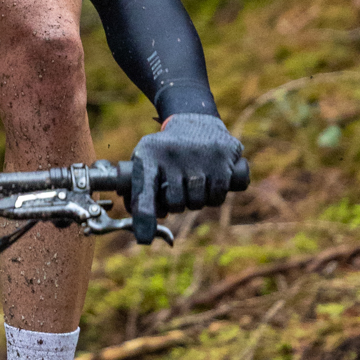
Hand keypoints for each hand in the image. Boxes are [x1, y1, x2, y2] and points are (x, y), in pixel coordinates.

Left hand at [130, 114, 245, 243]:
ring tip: (193, 182)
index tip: (144, 239)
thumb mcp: (143, 159)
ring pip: (198, 202)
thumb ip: (136, 190)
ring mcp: (199, 156)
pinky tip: (211, 180)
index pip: (144, 193)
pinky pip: (218, 196)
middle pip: (175, 204)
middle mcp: (172, 155)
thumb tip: (138, 223)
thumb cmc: (164, 150)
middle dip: (177, 204)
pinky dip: (215, 196)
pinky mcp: (223, 157)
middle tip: (178, 188)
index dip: (144, 218)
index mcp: (148, 156)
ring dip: (197, 200)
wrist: (193, 120)